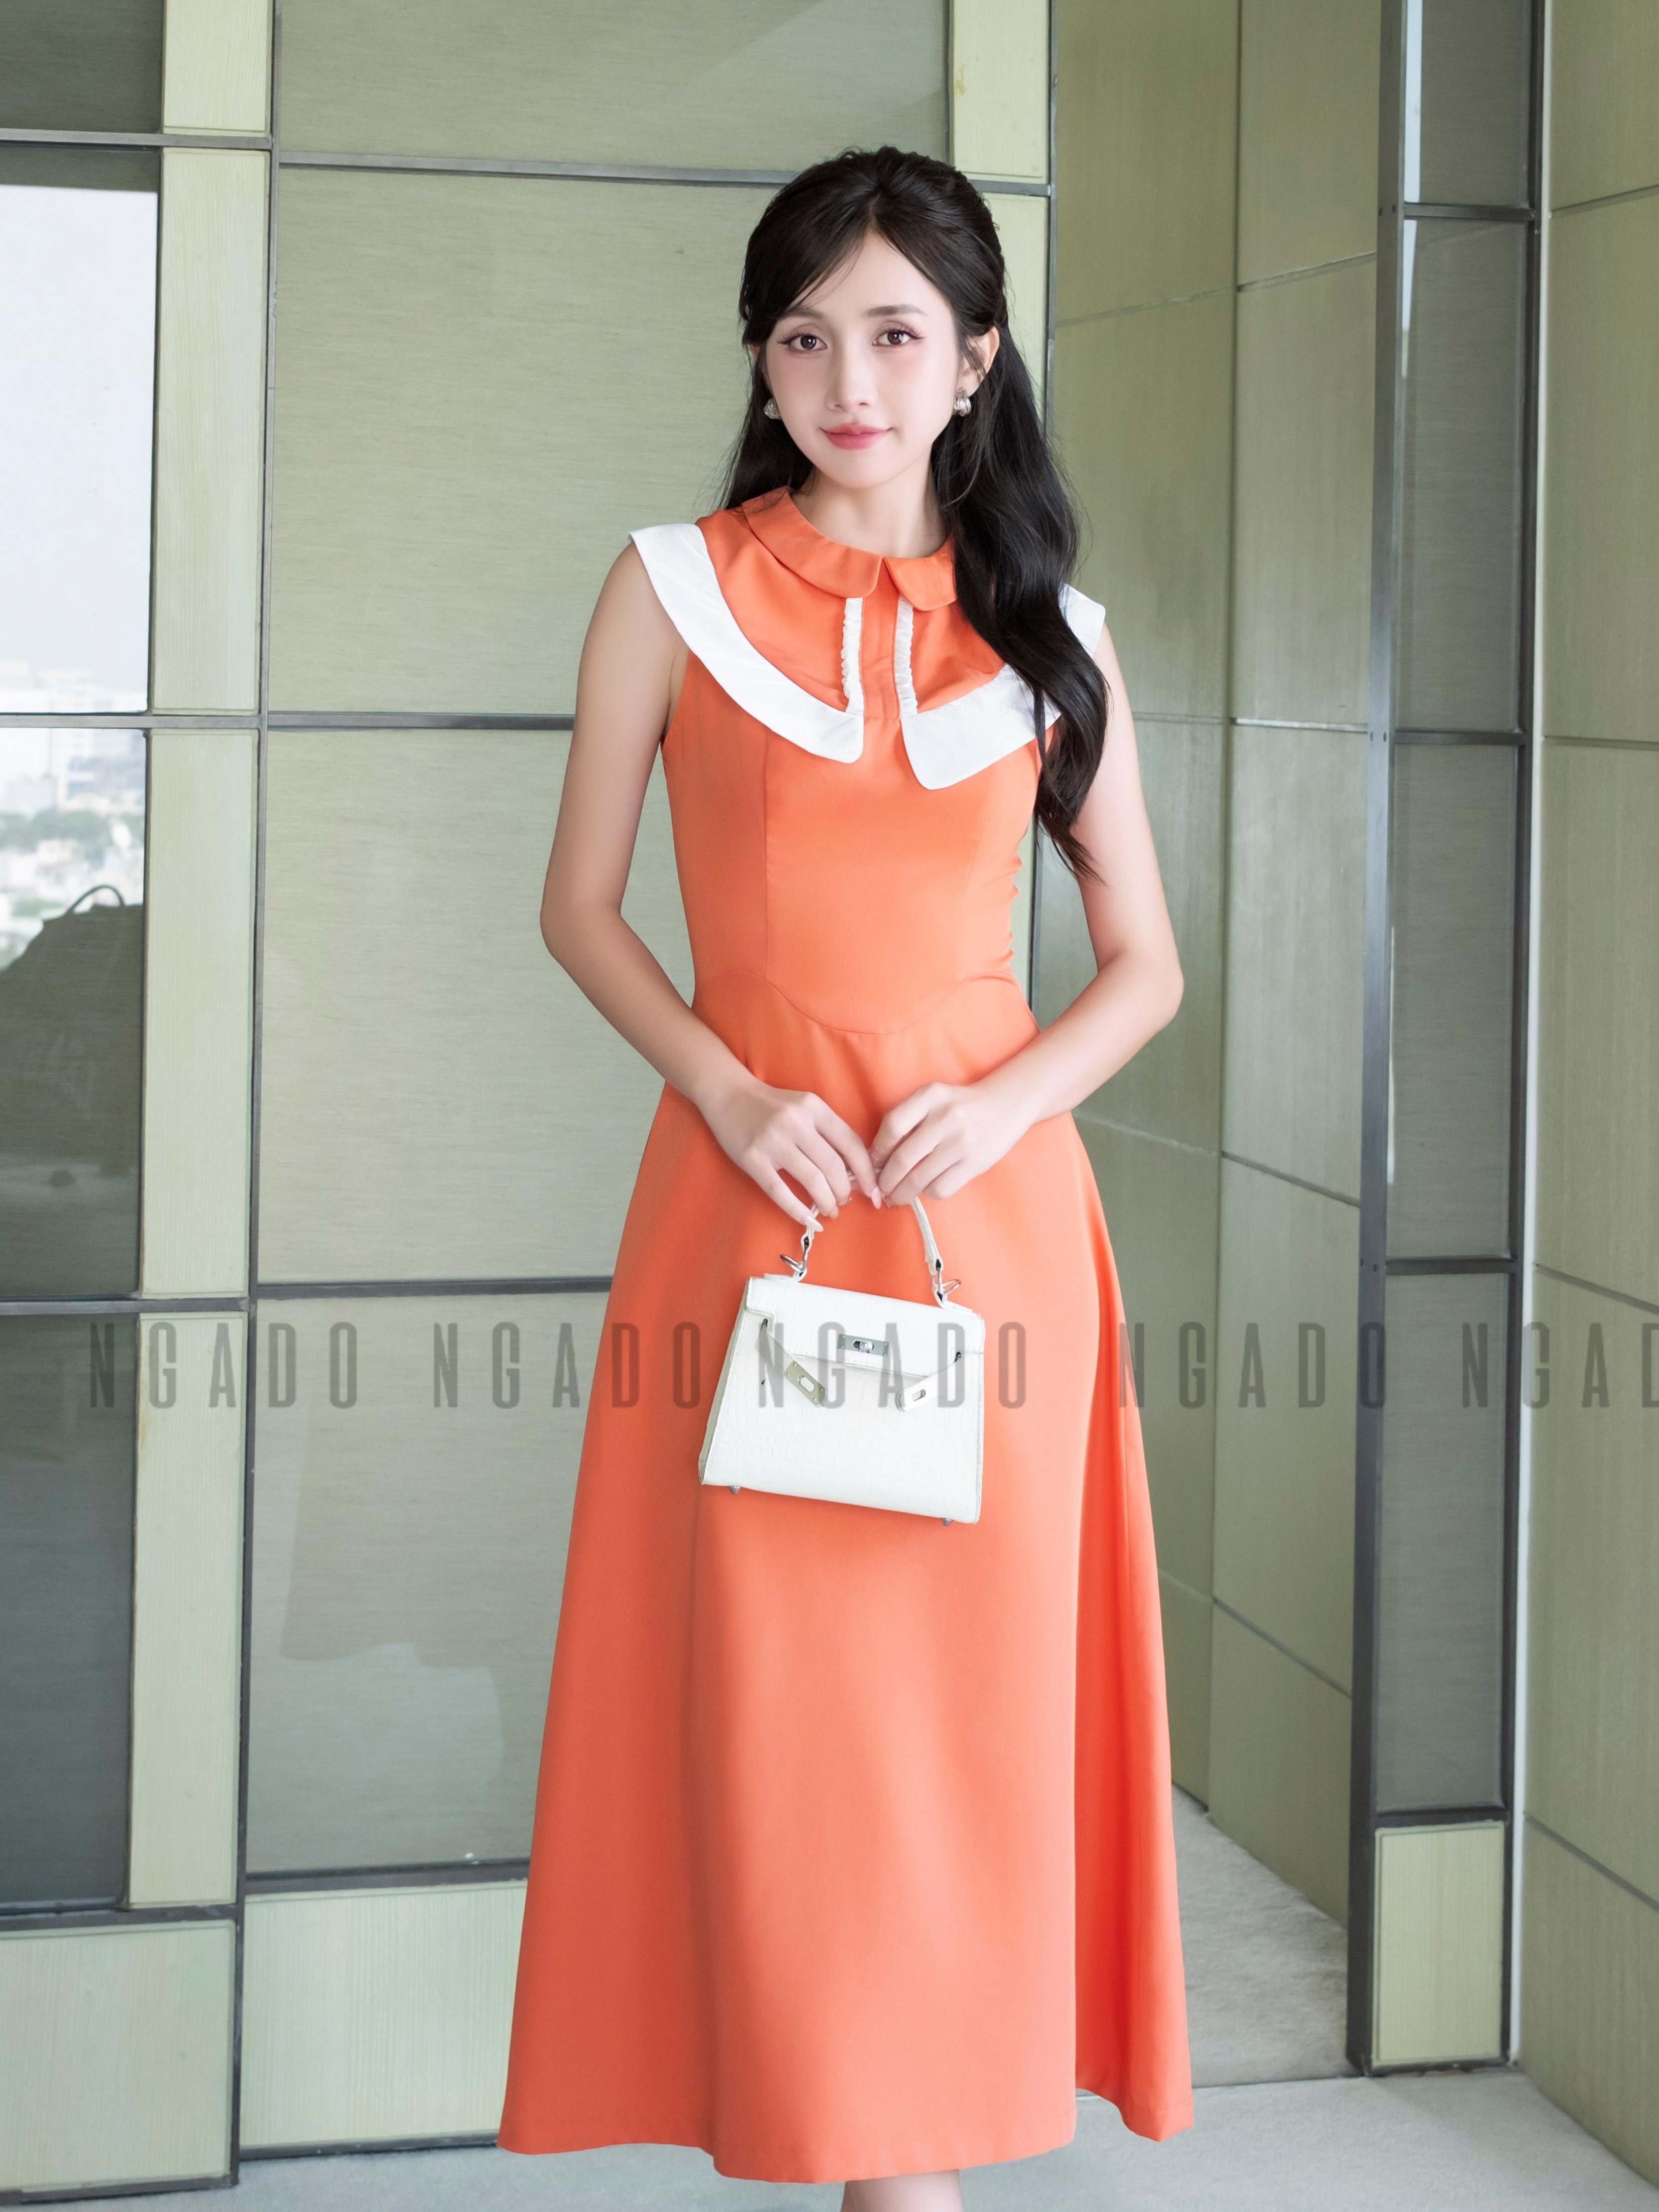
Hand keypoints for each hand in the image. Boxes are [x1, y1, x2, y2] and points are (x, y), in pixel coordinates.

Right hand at [698, 1071, 881, 1231]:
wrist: (728, 1094)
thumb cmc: (772, 1105)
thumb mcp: (805, 1107)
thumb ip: (828, 1132)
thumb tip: (855, 1170)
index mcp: (814, 1108)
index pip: (851, 1144)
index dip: (867, 1172)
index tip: (874, 1190)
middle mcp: (796, 1123)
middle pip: (833, 1166)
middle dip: (845, 1191)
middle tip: (845, 1201)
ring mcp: (773, 1141)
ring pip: (811, 1180)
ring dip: (826, 1202)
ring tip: (830, 1210)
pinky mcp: (752, 1159)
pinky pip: (779, 1191)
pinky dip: (798, 1211)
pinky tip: (810, 1221)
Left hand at [870, 1077, 1032, 1205]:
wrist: (1006, 1104)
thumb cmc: (959, 1106)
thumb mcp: (933, 1099)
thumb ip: (907, 1120)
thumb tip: (875, 1158)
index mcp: (930, 1096)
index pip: (893, 1126)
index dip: (877, 1150)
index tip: (873, 1163)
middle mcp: (945, 1117)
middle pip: (903, 1158)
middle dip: (885, 1180)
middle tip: (880, 1189)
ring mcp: (961, 1142)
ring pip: (919, 1178)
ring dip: (901, 1193)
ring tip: (895, 1197)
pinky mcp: (975, 1162)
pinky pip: (940, 1187)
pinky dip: (927, 1193)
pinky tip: (925, 1189)